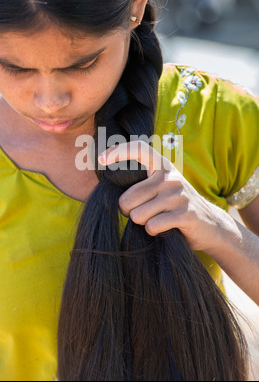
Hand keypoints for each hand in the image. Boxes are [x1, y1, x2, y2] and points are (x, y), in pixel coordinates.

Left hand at [98, 141, 236, 253]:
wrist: (212, 226)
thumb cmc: (177, 208)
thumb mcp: (164, 188)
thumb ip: (144, 183)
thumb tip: (110, 186)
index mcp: (163, 167)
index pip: (139, 149)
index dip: (118, 152)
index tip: (101, 159)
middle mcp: (170, 177)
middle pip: (128, 198)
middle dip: (129, 212)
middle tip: (144, 215)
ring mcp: (178, 195)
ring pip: (138, 215)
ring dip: (143, 223)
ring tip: (159, 220)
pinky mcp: (185, 214)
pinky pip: (152, 226)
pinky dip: (154, 232)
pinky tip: (167, 229)